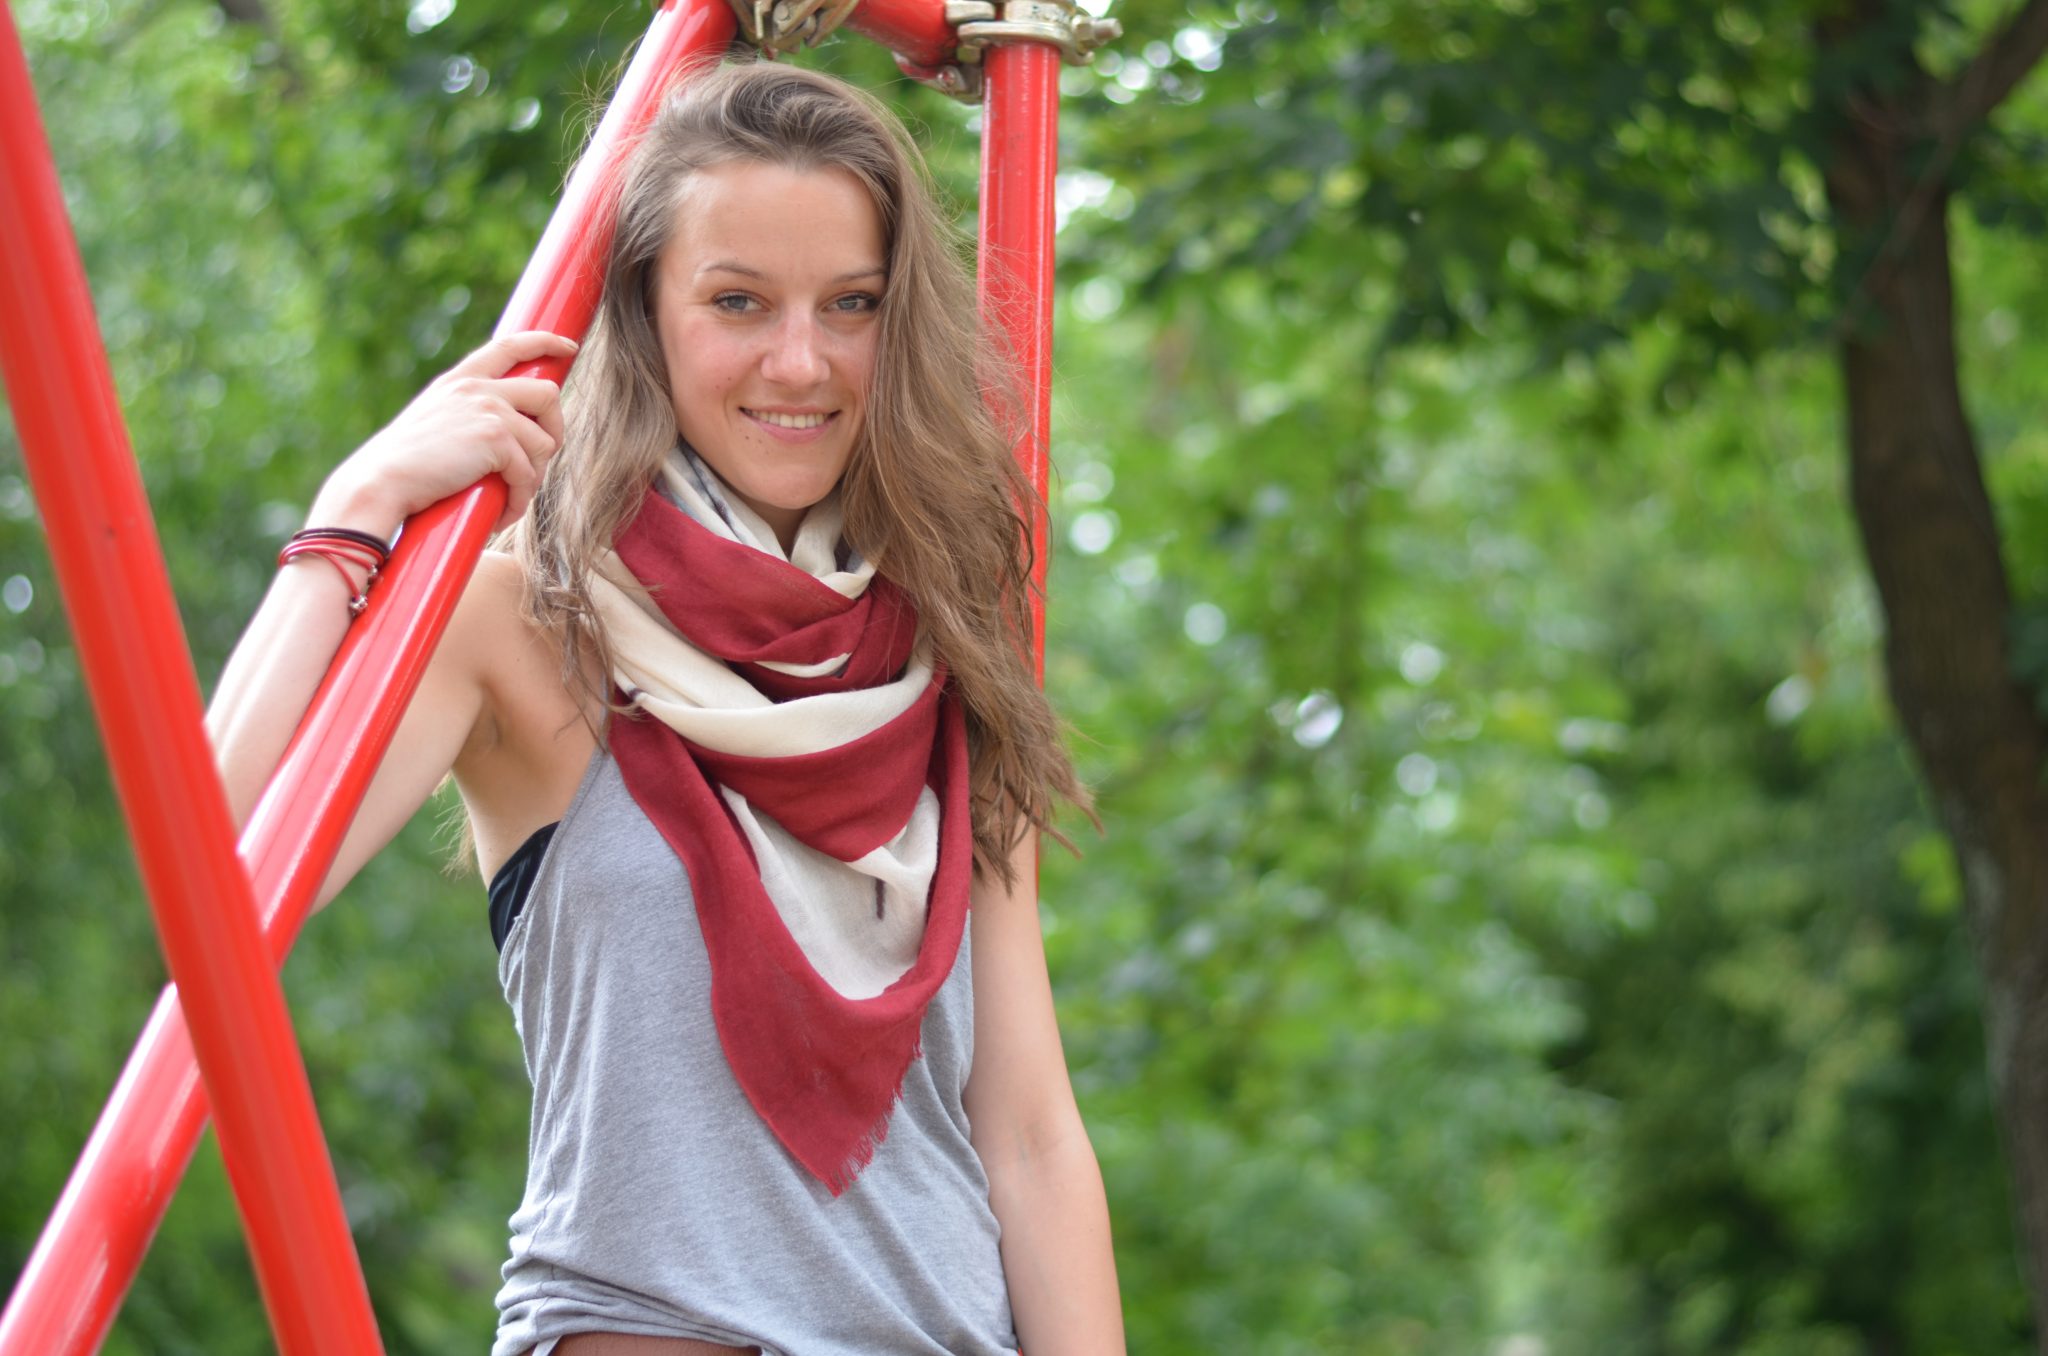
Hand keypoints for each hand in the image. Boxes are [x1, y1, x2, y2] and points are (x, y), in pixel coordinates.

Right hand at [311, 330, 578, 536]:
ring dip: (533, 477)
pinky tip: (503, 514)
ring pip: (545, 442)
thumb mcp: (435, 425)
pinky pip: (530, 474)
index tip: (567, 348)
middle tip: (540, 462)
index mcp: (459, 381)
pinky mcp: (497, 438)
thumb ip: (466, 418)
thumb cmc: (403, 468)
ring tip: (510, 498)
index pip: (509, 346)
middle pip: (547, 394)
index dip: (545, 342)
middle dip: (555, 430)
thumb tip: (508, 438)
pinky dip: (520, 500)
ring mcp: (489, 409)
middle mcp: (477, 388)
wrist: (380, 483)